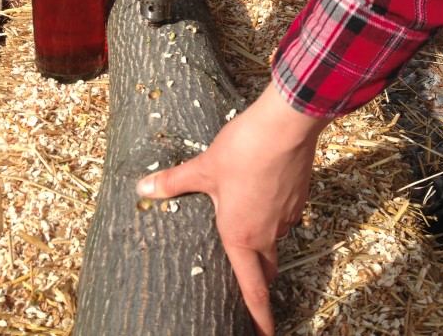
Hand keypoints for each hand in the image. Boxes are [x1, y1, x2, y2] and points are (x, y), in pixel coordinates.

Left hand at [136, 83, 328, 335]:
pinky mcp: (299, 197)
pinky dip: (273, 216)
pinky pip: (284, 216)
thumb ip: (173, 182)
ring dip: (264, 243)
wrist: (284, 127)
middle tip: (251, 289)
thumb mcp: (202, 168)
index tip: (265, 335)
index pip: (252, 288)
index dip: (259, 317)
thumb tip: (143, 188)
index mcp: (241, 235)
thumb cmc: (242, 151)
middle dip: (258, 282)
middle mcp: (268, 233)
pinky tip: (263, 196)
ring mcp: (287, 216)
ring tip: (250, 232)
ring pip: (275, 240)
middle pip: (265, 269)